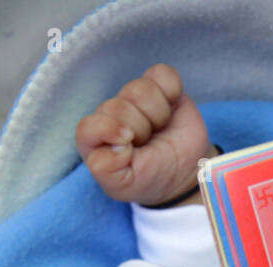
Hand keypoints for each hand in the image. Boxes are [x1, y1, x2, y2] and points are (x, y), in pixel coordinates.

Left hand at [75, 63, 213, 205]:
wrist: (183, 174)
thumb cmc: (149, 179)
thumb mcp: (122, 185)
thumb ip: (105, 169)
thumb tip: (114, 145)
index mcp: (94, 139)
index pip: (89, 125)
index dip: (109, 131)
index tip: (129, 145)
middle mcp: (110, 114)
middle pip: (118, 106)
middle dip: (140, 129)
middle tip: (148, 145)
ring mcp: (134, 99)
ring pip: (141, 89)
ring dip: (157, 115)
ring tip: (159, 130)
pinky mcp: (159, 87)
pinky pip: (163, 74)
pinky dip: (172, 91)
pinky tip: (172, 108)